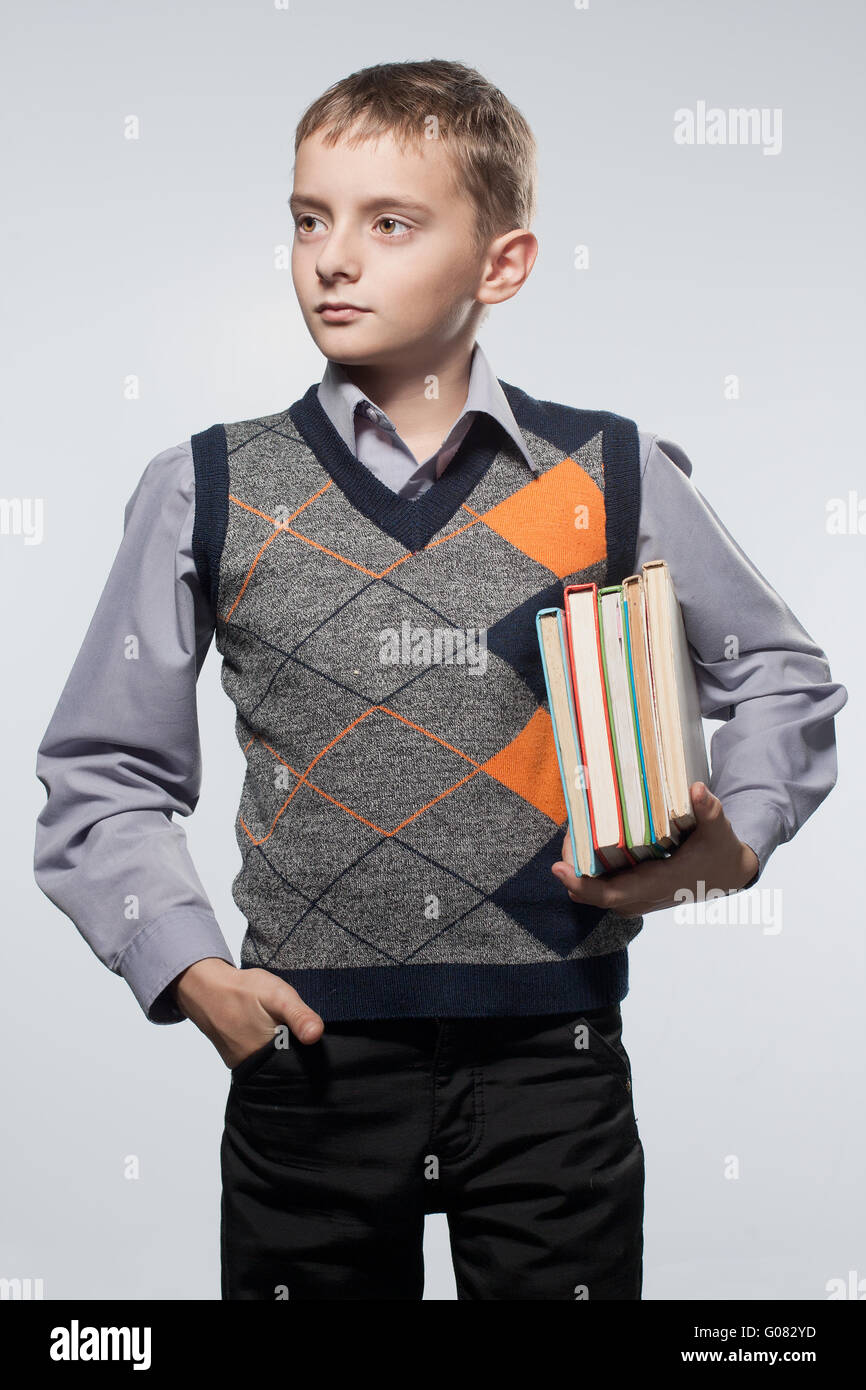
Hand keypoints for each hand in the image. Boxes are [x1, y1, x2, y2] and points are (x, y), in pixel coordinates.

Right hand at [169, 958, 324, 1067]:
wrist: (206, 988)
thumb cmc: (242, 990)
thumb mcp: (278, 996)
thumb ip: (298, 1015)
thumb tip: (315, 1035)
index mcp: (270, 1056)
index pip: (303, 1066)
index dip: (312, 1052)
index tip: (311, 1036)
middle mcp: (255, 1068)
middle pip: (288, 1066)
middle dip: (296, 1050)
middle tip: (292, 1025)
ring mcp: (244, 1065)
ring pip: (274, 1063)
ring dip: (281, 1048)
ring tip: (279, 1026)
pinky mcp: (237, 1060)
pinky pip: (259, 1059)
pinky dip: (267, 1047)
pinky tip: (266, 1030)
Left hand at [551, 782, 759, 914]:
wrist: (730, 873)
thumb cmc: (720, 850)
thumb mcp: (718, 829)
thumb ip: (709, 810)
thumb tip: (696, 789)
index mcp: (661, 882)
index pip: (614, 893)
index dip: (584, 885)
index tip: (559, 869)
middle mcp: (647, 896)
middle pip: (599, 897)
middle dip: (574, 878)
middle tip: (560, 852)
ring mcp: (643, 899)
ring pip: (602, 896)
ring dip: (582, 880)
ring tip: (570, 850)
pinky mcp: (641, 894)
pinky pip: (610, 892)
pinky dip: (593, 880)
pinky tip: (585, 856)